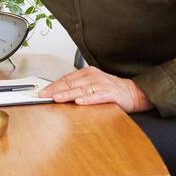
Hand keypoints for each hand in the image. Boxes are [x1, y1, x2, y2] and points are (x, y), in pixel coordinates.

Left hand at [38, 66, 153, 110]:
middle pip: (71, 83)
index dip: (53, 85)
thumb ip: (77, 88)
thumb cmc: (110, 90)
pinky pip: (97, 96)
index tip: (42, 92)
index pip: (66, 79)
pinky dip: (88, 99)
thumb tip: (57, 94)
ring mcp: (102, 84)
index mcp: (87, 73)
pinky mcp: (111, 94)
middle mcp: (94, 77)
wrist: (133, 92)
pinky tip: (79, 102)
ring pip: (81, 89)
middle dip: (56, 89)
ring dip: (68, 94)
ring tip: (57, 98)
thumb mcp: (92, 85)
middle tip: (44, 96)